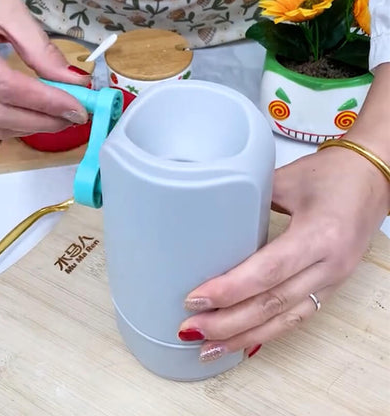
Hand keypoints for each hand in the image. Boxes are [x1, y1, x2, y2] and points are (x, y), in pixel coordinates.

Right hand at [0, 0, 90, 138]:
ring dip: (34, 125)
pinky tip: (40, 114)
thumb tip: (75, 80)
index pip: (6, 86)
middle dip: (45, 120)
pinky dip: (20, 123)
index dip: (47, 101)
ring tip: (62, 115)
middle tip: (76, 116)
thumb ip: (38, 47)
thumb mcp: (3, 10)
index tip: (79, 109)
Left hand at [178, 145, 389, 360]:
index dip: (230, 290)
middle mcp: (329, 265)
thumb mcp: (288, 179)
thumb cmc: (335, 174)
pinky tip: (244, 340)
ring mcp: (333, 280)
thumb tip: (213, 217)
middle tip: (191, 329)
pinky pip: (298, 317)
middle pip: (273, 304)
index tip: (195, 299)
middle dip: (229, 323)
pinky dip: (269, 332)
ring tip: (210, 348)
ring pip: (287, 320)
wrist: (376, 180)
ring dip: (245, 337)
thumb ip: (250, 199)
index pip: (267, 272)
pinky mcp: (332, 286)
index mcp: (319, 235)